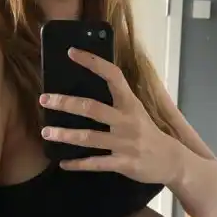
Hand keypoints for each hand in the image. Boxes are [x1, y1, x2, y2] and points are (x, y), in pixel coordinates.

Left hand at [39, 48, 179, 184]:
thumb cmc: (149, 133)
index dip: (92, 62)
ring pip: (89, 137)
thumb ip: (117, 101)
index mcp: (130, 103)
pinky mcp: (123, 163)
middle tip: (44, 100)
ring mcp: (125, 143)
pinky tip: (63, 163)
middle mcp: (127, 121)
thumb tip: (88, 88)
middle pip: (92, 108)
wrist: (172, 161)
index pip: (112, 76)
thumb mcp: (137, 112)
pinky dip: (78, 164)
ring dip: (65, 135)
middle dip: (65, 103)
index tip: (71, 52)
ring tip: (46, 132)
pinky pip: (96, 163)